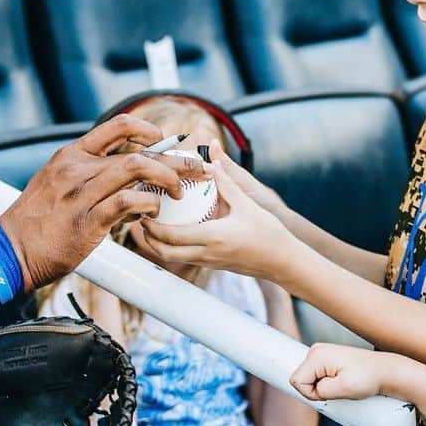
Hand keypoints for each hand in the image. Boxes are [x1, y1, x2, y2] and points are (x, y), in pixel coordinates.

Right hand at [0, 115, 211, 292]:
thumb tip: (129, 182)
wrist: (10, 252)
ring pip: (137, 168)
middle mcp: (77, 169)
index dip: (147, 129)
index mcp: (70, 156)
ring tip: (179, 192)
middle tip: (196, 168)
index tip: (164, 140)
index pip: (116, 127)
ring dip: (166, 178)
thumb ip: (89, 178)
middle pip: (137, 151)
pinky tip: (153, 212)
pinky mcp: (88, 221)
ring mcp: (82, 193)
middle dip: (174, 159)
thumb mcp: (56, 186)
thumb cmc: (35, 224)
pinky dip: (148, 203)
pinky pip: (128, 201)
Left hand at [135, 144, 291, 278]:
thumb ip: (227, 183)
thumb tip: (211, 161)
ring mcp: (209, 262)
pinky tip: (174, 231)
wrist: (284, 262)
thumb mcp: (247, 204)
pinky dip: (173, 247)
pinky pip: (185, 257)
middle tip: (140, 219)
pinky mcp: (214, 264)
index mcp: (212, 237)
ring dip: (158, 244)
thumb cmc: (269, 233)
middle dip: (148, 239)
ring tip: (151, 225)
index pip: (172, 236)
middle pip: (165, 252)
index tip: (144, 212)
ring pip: (173, 258)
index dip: (153, 227)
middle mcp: (207, 253)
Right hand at [290, 344, 389, 402]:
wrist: (384, 371)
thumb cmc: (369, 377)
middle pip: (301, 379)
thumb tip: (311, 390)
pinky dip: (326, 383)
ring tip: (341, 384)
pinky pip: (315, 376)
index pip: (297, 381)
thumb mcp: (345, 388)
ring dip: (322, 387)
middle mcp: (316, 351)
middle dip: (317, 390)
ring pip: (308, 378)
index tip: (331, 393)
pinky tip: (340, 381)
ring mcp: (320, 353)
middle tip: (338, 389)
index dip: (311, 394)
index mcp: (317, 355)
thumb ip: (322, 390)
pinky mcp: (326, 358)